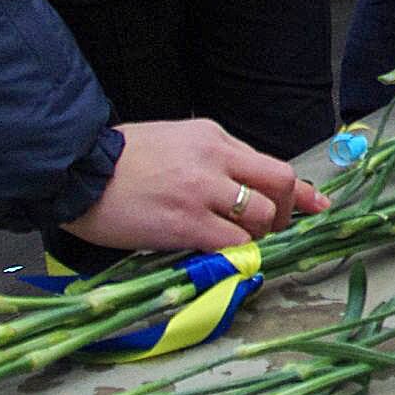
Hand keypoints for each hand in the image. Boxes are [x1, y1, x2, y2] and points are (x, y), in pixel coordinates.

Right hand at [66, 118, 326, 251]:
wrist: (76, 170)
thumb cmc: (119, 161)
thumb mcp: (174, 142)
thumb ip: (210, 161)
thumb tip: (240, 189)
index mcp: (213, 137)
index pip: (269, 163)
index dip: (297, 189)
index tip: (317, 204)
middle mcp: (216, 158)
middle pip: (280, 183)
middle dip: (286, 212)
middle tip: (270, 230)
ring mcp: (202, 190)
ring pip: (261, 216)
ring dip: (258, 237)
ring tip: (235, 245)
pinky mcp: (185, 222)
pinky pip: (233, 243)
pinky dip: (237, 255)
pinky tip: (223, 258)